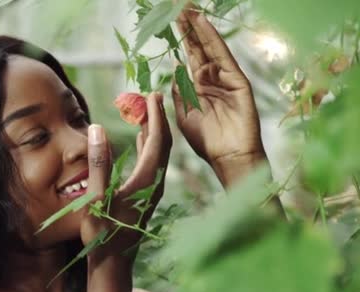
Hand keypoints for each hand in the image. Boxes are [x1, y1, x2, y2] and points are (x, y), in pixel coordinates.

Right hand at [81, 93, 171, 262]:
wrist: (113, 263)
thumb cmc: (101, 233)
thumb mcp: (95, 197)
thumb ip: (97, 162)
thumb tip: (97, 128)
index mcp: (146, 181)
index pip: (156, 141)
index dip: (156, 116)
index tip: (153, 94)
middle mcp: (154, 183)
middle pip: (163, 144)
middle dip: (158, 118)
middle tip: (151, 96)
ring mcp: (152, 190)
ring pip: (158, 153)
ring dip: (153, 131)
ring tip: (146, 111)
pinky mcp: (145, 196)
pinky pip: (151, 163)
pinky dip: (147, 146)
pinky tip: (140, 139)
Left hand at [172, 5, 265, 175]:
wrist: (227, 159)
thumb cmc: (206, 141)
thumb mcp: (184, 114)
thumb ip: (180, 91)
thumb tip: (175, 67)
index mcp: (200, 87)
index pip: (189, 57)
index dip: (181, 40)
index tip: (170, 21)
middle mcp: (213, 79)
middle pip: (199, 48)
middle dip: (189, 28)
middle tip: (178, 6)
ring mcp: (226, 79)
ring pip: (210, 48)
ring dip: (199, 28)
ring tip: (187, 9)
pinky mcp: (238, 82)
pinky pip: (223, 57)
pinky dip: (213, 40)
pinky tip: (203, 25)